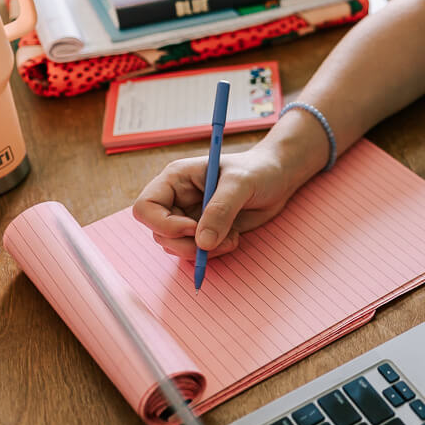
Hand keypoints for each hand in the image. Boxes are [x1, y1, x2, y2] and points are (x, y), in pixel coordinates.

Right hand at [132, 145, 306, 259]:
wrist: (278, 179)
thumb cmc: (259, 170)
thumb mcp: (241, 183)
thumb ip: (221, 209)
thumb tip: (202, 242)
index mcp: (175, 179)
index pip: (146, 208)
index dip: (164, 224)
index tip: (193, 228)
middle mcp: (177, 200)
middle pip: (159, 234)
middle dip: (186, 245)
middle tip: (214, 243)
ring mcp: (189, 218)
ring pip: (176, 247)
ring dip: (203, 252)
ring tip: (231, 238)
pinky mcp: (204, 232)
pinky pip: (196, 253)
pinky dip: (213, 254)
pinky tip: (233, 239)